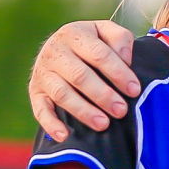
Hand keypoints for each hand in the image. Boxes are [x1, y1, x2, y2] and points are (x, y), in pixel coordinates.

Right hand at [30, 20, 139, 139]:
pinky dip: (50, 124)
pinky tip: (65, 136)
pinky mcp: (35, 91)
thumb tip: (125, 59)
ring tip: (103, 124)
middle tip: (121, 111)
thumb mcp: (106, 31)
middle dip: (103, 95)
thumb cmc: (92, 42)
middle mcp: (54, 51)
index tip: (134, 90)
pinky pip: (40, 109)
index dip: (118, 73)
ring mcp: (43, 72)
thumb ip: (120, 39)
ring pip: (62, 94)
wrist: (61, 46)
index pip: (99, 54)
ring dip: (83, 111)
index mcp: (74, 34)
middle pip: (80, 76)